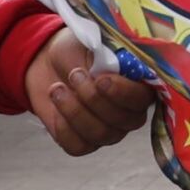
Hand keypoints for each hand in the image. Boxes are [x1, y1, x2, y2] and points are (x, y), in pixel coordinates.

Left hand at [23, 32, 153, 154]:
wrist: (47, 61)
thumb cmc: (77, 49)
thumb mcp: (93, 42)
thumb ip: (109, 55)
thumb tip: (117, 63)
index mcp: (140, 85)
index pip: (142, 99)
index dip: (123, 93)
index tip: (101, 79)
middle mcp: (129, 113)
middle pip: (122, 121)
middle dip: (93, 99)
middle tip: (74, 75)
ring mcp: (108, 130)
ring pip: (100, 135)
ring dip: (75, 111)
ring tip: (57, 88)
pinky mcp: (83, 142)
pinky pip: (78, 146)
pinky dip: (63, 127)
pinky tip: (56, 105)